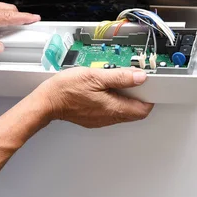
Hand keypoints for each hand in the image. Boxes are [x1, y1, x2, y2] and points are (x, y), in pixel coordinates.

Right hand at [33, 67, 153, 128]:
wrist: (47, 102)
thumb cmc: (67, 90)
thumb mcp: (96, 76)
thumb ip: (120, 77)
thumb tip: (139, 77)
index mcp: (114, 108)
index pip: (143, 109)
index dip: (149, 97)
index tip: (149, 85)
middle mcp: (109, 117)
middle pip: (134, 112)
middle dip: (138, 97)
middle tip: (134, 81)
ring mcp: (101, 120)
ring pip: (122, 112)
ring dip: (125, 99)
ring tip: (117, 83)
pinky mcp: (93, 119)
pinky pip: (110, 112)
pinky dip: (113, 102)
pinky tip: (104, 90)